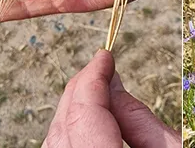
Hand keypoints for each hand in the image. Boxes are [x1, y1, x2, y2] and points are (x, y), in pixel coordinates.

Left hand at [43, 50, 180, 147]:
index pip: (84, 113)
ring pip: (56, 141)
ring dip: (75, 113)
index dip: (93, 79)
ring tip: (98, 93)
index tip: (104, 57)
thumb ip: (138, 117)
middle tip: (101, 70)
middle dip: (81, 91)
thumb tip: (112, 82)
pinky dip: (73, 133)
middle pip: (64, 125)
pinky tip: (92, 122)